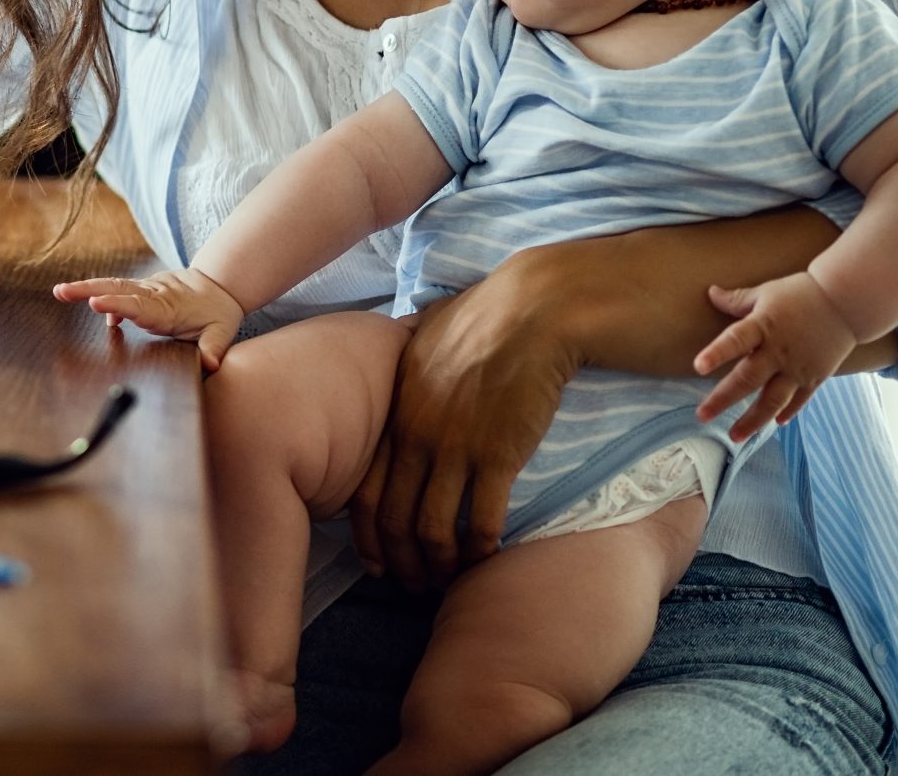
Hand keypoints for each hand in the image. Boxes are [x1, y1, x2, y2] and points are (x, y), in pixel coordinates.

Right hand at [51, 268, 244, 369]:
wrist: (221, 283)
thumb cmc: (219, 311)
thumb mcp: (222, 332)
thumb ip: (213, 348)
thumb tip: (209, 365)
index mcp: (167, 308)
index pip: (138, 306)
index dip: (116, 305)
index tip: (95, 302)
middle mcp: (152, 296)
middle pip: (116, 289)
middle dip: (87, 289)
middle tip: (61, 291)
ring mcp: (146, 290)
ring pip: (114, 286)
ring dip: (86, 288)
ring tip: (60, 291)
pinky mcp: (142, 290)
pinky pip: (120, 291)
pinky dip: (104, 298)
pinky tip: (94, 305)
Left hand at [348, 264, 575, 591]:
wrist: (531, 311)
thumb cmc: (482, 318)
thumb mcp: (423, 341)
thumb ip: (407, 372)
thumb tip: (399, 377)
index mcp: (395, 411)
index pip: (366, 490)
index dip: (368, 535)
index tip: (375, 561)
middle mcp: (416, 436)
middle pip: (394, 519)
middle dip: (400, 561)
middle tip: (410, 585)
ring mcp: (455, 448)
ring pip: (433, 528)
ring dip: (438, 564)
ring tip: (446, 581)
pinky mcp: (498, 455)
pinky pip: (481, 519)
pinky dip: (479, 549)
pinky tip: (485, 559)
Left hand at [693, 271, 855, 439]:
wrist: (847, 302)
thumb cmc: (801, 293)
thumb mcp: (767, 292)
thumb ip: (737, 299)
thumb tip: (710, 293)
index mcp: (763, 326)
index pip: (736, 340)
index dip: (717, 352)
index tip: (698, 366)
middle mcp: (779, 351)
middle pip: (748, 379)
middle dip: (723, 399)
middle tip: (701, 416)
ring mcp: (798, 368)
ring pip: (773, 400)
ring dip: (753, 420)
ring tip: (735, 436)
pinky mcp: (816, 377)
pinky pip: (799, 400)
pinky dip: (786, 412)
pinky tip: (774, 423)